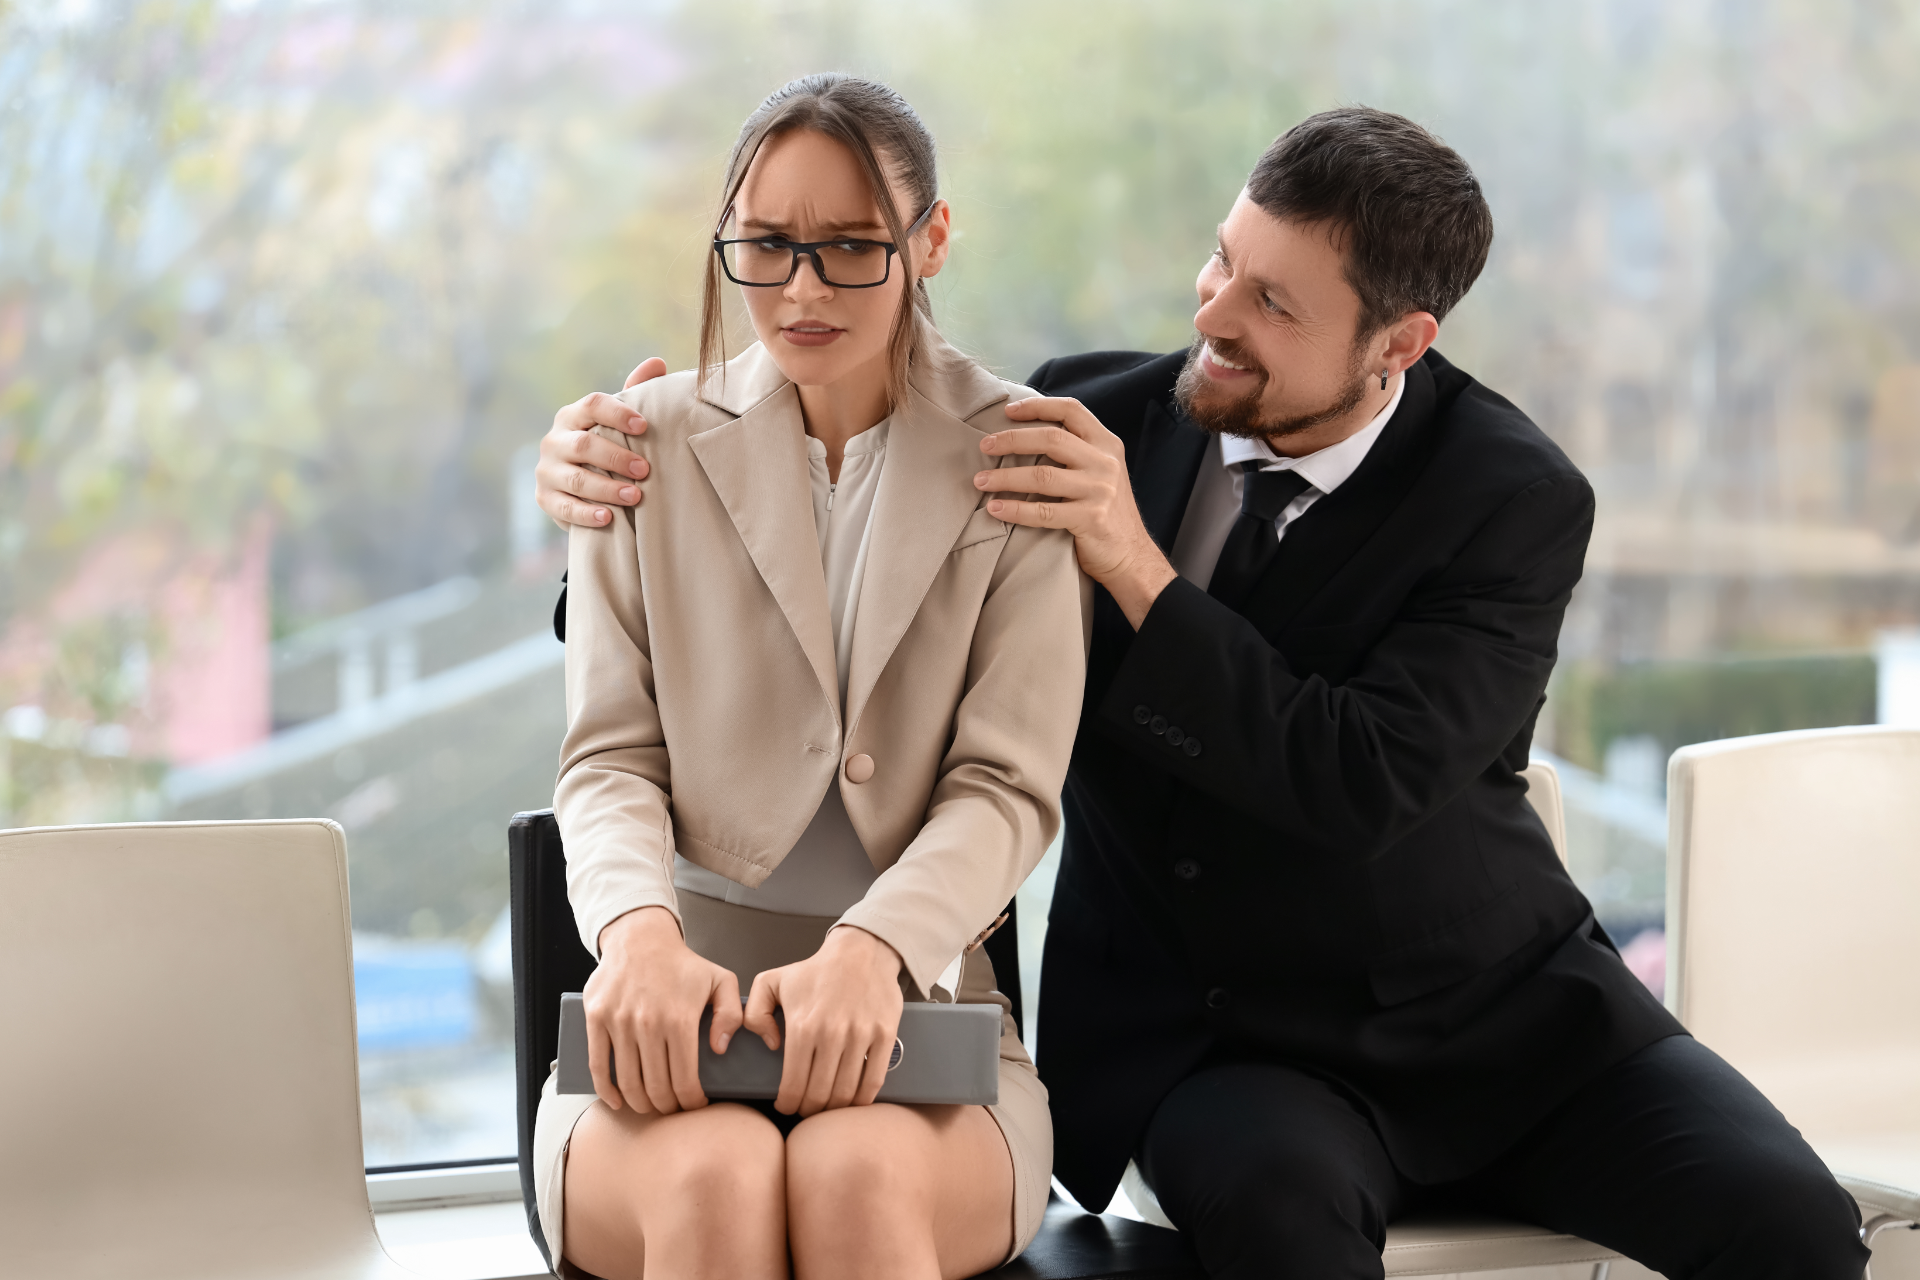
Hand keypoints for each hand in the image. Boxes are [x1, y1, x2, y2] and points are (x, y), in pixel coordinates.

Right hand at [535, 358, 667, 527]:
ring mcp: (546, 470)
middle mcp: (554, 440)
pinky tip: (608, 517)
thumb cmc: (607, 445)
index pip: (593, 405)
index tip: (645, 427)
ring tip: (635, 496)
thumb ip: (635, 392)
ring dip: (607, 488)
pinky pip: (564, 508)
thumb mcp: (618, 421)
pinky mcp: (544, 499)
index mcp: (573, 415)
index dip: (618, 414)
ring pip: (576, 479)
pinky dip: (587, 514)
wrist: (579, 487)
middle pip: (584, 445)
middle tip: (645, 469)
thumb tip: (657, 362)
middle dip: (617, 458)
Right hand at [583, 905, 742, 1114]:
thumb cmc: (682, 964)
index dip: (691, 1102)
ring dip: (640, 1103)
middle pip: (655, 1087)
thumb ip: (732, 1014)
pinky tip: (617, 1102)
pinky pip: (598, 1064)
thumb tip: (719, 1048)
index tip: (695, 1105)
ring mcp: (619, 1021)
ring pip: (627, 1081)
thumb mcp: (722, 980)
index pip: (685, 1079)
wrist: (641, 938)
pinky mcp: (596, 1018)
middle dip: (667, 1107)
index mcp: (680, 1018)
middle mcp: (648, 1023)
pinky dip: (605, 1090)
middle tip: (673, 1109)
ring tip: (651, 1106)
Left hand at [743, 925, 904, 1117]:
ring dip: (834, 1109)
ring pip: (846, 1093)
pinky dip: (862, 1100)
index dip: (788, 1104)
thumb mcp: (770, 981)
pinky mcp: (884, 1035)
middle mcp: (832, 1034)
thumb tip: (770, 1045)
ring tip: (826, 1106)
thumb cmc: (815, 971)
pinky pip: (874, 1081)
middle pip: (820, 1094)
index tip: (786, 1107)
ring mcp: (861, 1035)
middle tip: (806, 1109)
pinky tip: (853, 1101)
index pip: (793, 1084)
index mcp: (803, 1026)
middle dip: (809, 1110)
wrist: (860, 951)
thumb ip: (753, 1014)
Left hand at [975, 397, 1178, 627]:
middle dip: (1011, 440)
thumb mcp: (1101, 471)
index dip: (1037, 406)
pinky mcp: (1090, 519)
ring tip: (980, 480)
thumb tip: (1027, 434)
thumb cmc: (1106, 511)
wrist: (1131, 555)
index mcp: (1107, 444)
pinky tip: (995, 508)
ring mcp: (1099, 490)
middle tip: (984, 446)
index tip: (1007, 411)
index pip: (1071, 411)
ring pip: (1042, 476)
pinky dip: (1015, 509)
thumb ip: (1077, 451)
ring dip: (1004, 477)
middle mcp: (1105, 463)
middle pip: (1051, 439)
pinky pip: (1043, 512)